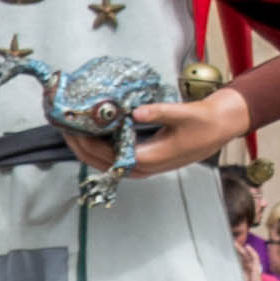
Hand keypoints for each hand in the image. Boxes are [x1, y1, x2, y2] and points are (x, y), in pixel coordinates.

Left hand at [81, 88, 247, 180]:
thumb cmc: (203, 123)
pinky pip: (111, 157)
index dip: (83, 142)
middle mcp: (140, 168)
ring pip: (102, 162)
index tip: (70, 125)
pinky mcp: (141, 160)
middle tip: (61, 123)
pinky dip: (96, 145)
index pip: (104, 155)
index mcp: (147, 159)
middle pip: (97, 161)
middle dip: (76, 144)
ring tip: (69, 126)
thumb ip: (159, 112)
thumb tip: (135, 112)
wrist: (218, 129)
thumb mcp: (183, 114)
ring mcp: (139, 166)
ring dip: (84, 146)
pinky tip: (89, 130)